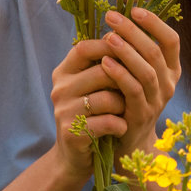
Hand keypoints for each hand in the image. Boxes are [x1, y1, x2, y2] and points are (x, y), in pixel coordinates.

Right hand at [49, 37, 125, 181]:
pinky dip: (120, 125)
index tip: (130, 52)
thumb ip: (104, 64)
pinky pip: (108, 121)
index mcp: (64, 72)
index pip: (84, 48)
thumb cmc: (93, 115)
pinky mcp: (72, 132)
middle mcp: (60, 88)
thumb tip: (127, 33)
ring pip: (107, 98)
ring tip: (123, 112)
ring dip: (123, 106)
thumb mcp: (94, 86)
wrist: (76, 156)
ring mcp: (63, 111)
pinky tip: (119, 128)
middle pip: (102, 71)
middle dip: (124, 81)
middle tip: (131, 91)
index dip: (109, 46)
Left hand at [98, 7, 180, 160]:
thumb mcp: (135, 73)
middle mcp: (168, 84)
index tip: (134, 9)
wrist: (126, 141)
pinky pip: (133, 90)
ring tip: (108, 36)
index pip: (171, 40)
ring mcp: (157, 100)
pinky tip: (105, 62)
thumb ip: (132, 51)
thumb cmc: (126, 99)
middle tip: (111, 17)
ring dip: (127, 51)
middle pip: (155, 52)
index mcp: (170, 70)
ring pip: (147, 71)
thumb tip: (116, 19)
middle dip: (133, 31)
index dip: (154, 23)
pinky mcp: (141, 114)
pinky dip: (120, 74)